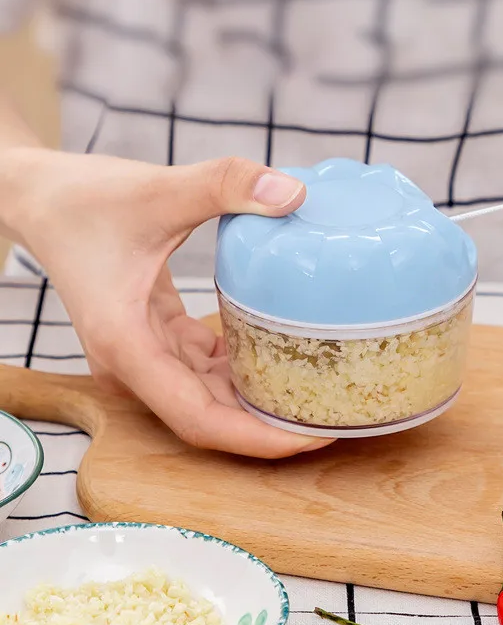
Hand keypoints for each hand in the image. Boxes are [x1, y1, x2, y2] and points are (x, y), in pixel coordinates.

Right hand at [6, 147, 333, 458]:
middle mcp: (135, 363)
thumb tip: (294, 194)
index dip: (258, 438)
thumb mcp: (158, 190)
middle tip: (336, 418)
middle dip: (271, 427)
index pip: (200, 420)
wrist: (43, 198)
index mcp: (128, 347)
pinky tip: (284, 358)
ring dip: (260, 402)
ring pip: (209, 397)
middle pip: (211, 419)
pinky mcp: (154, 338)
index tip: (312, 437)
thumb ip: (224, 186)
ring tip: (321, 396)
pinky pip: (205, 369)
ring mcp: (144, 354)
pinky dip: (242, 370)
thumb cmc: (85, 199)